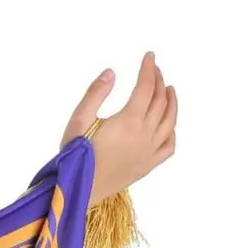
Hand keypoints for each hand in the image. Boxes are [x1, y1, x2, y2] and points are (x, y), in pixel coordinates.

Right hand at [61, 52, 176, 201]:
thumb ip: (95, 94)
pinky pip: (169, 146)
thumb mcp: (78, 121)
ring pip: (170, 121)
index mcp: (128, 121)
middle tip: (154, 70)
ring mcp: (149, 151)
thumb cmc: (74, 157)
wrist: (78, 191)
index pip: (146, 87)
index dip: (149, 69)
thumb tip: (111, 72)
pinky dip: (172, 131)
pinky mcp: (147, 166)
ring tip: (170, 90)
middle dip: (159, 81)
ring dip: (171, 102)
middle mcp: (144, 134)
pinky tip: (169, 125)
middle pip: (160, 100)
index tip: (149, 56)